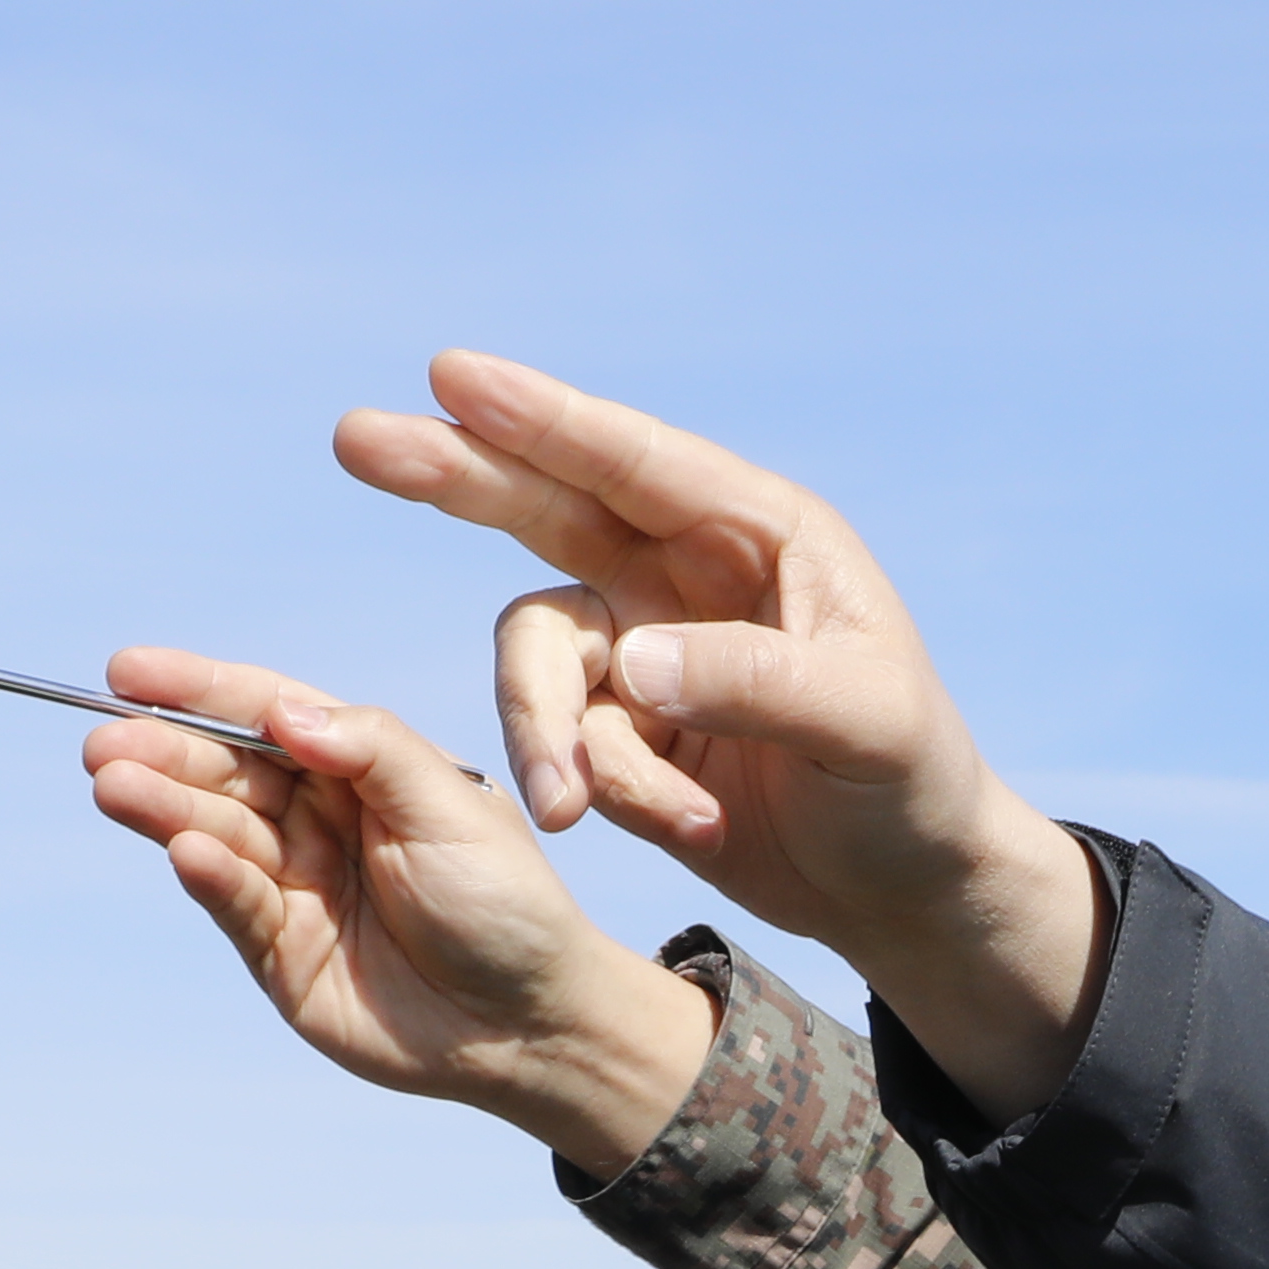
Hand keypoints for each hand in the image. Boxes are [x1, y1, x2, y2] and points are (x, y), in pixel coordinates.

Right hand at [78, 651, 719, 1176]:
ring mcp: (294, 885)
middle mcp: (318, 819)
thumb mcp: (452, 807)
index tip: (128, 671)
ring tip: (114, 784)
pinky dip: (208, 877)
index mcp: (360, 768)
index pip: (266, 712)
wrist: (532, 1025)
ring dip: (164, 808)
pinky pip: (235, 904)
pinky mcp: (281, 953)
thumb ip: (372, 750)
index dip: (200, 690)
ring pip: (215, 834)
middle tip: (103, 740)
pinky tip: (181, 850)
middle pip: (225, 772)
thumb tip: (285, 709)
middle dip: (162, 752)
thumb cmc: (507, 904)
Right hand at [332, 354, 1107, 1114]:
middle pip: (550, 508)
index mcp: (764, 535)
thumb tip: (633, 663)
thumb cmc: (912, 784)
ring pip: (540, 658)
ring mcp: (648, 650)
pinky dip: (613, 793)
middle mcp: (692, 574)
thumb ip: (753, 681)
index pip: (639, 463)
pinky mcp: (624, 731)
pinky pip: (570, 746)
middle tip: (356, 438)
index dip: (545, 420)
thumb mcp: (863, 724)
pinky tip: (698, 826)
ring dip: (548, 731)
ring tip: (582, 809)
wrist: (907, 891)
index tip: (455, 378)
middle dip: (458, 475)